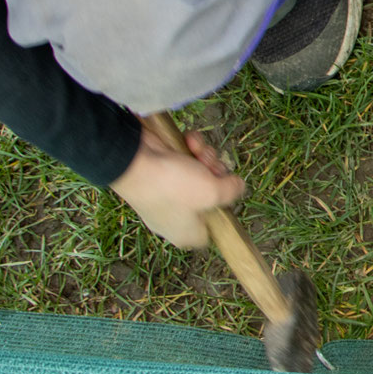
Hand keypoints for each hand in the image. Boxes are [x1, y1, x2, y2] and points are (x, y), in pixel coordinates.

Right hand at [111, 121, 243, 248]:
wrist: (133, 158)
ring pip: (201, 172)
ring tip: (198, 152)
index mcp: (185, 232)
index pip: (210, 232)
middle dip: (216, 176)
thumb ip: (232, 192)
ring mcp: (167, 191)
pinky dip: (190, 147)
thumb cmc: (173, 185)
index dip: (222, 214)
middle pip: (210, 196)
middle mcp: (175, 215)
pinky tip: (188, 141)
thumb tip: (238, 186)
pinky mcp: (162, 169)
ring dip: (205, 157)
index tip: (227, 198)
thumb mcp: (212, 193)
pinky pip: (186, 158)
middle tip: (212, 169)